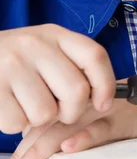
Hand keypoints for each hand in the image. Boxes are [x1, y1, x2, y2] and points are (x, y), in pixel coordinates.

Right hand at [0, 25, 115, 134]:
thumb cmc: (16, 61)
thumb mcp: (45, 50)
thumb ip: (72, 65)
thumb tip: (104, 100)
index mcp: (55, 34)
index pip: (94, 56)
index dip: (106, 85)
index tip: (103, 104)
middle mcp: (35, 44)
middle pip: (76, 91)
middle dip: (71, 113)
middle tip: (58, 113)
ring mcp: (12, 64)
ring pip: (47, 113)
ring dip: (38, 120)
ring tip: (27, 106)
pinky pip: (18, 122)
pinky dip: (15, 124)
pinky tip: (9, 107)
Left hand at [0, 98, 136, 158]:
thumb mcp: (124, 117)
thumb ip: (100, 127)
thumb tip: (72, 143)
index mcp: (93, 102)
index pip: (54, 118)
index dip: (30, 140)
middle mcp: (98, 103)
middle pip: (54, 124)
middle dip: (28, 152)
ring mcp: (113, 110)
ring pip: (72, 126)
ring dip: (44, 150)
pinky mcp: (132, 119)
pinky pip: (107, 128)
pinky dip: (88, 137)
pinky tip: (69, 147)